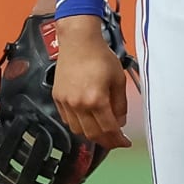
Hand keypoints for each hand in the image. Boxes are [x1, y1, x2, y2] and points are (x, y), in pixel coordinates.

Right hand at [52, 14, 131, 148]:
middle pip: (93, 134)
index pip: (109, 130)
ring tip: (102, 130)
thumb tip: (120, 122)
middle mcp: (78, 104)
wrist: (78, 41)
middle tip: (116, 140)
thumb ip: (120, 104)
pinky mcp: (57, 98)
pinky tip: (87, 119)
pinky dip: (78, 124)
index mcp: (96, 100)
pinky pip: (68, 120)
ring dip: (92, 134)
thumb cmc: (100, 56)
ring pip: (78, 130)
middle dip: (107, 141)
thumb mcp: (118, 79)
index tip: (125, 143)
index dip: (118, 140)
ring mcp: (66, 102)